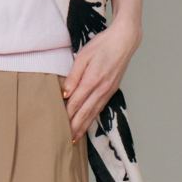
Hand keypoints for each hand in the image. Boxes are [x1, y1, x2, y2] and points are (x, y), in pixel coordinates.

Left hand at [61, 17, 141, 142]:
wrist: (124, 41)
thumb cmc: (102, 45)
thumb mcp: (83, 56)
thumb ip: (73, 76)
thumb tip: (64, 94)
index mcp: (93, 80)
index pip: (76, 102)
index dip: (66, 115)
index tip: (57, 125)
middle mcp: (102, 88)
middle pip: (85, 112)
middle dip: (74, 127)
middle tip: (64, 141)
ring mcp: (108, 90)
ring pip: (94, 113)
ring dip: (84, 126)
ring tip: (75, 138)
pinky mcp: (112, 90)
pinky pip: (100, 107)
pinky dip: (93, 118)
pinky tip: (87, 123)